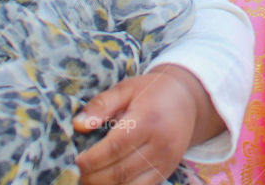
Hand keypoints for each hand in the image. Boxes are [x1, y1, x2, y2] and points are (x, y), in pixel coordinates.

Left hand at [74, 64, 220, 184]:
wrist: (186, 100)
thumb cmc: (151, 92)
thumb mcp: (125, 89)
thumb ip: (101, 105)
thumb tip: (78, 125)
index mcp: (148, 119)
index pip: (116, 146)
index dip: (94, 159)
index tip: (78, 161)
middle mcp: (160, 144)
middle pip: (123, 171)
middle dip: (96, 178)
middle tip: (80, 176)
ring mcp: (166, 162)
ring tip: (90, 182)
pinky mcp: (168, 172)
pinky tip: (109, 183)